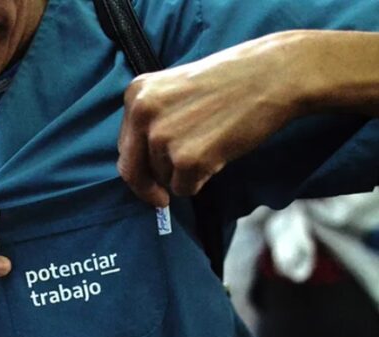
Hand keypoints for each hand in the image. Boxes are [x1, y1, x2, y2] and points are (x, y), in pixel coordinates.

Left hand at [117, 32, 308, 206]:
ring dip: (183, 175)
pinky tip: (218, 156)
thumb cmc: (230, 82)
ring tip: (210, 145)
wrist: (273, 76)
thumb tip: (142, 162)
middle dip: (147, 188)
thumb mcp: (174, 89)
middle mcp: (142, 114)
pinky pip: (183, 189)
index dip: (138, 166)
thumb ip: (153, 119)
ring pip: (162, 180)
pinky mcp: (187, 159)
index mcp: (136, 94)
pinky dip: (200, 182)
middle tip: (160, 199)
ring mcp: (163, 137)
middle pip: (132, 170)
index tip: (148, 180)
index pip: (125, 146)